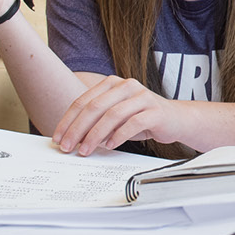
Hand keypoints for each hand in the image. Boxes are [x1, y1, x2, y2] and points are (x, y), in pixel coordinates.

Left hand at [51, 76, 187, 155]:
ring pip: (112, 115)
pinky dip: (119, 136)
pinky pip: (133, 123)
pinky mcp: (155, 111)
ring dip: (95, 135)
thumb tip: (72, 138)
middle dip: (77, 129)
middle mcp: (126, 86)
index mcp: (112, 84)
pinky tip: (110, 146)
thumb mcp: (116, 117)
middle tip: (67, 147)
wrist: (176, 120)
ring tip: (85, 150)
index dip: (68, 120)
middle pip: (95, 107)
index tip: (58, 137)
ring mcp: (142, 97)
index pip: (84, 101)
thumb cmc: (142, 118)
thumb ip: (96, 122)